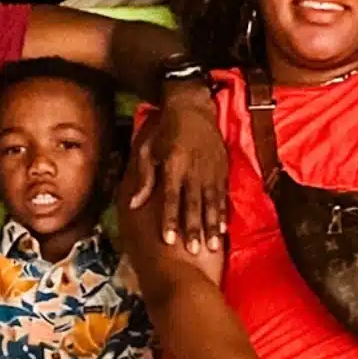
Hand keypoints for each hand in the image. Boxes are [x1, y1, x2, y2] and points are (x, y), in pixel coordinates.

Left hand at [129, 84, 227, 253]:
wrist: (193, 107)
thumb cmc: (165, 130)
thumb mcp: (148, 150)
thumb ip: (143, 178)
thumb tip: (134, 203)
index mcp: (173, 165)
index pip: (171, 198)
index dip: (170, 220)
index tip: (169, 241)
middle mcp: (193, 170)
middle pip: (194, 204)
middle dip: (194, 228)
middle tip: (195, 251)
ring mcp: (210, 171)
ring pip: (211, 203)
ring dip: (212, 225)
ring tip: (212, 246)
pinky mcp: (222, 170)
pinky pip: (223, 195)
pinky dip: (223, 213)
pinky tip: (223, 228)